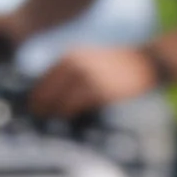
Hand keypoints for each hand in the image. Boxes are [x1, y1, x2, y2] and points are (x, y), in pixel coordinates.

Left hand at [26, 44, 160, 119]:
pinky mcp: (98, 90)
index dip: (37, 94)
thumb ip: (73, 72)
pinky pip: (77, 105)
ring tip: (49, 120)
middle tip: (37, 116)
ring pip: (60, 99)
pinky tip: (67, 118)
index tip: (32, 106)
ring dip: (52, 112)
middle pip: (49, 89)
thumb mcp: (91, 60)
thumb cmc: (118, 65)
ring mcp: (86, 77)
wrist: (144, 61)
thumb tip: (55, 93)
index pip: (46, 78)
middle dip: (41, 104)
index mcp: (72, 56)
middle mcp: (75, 64)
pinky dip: (69, 113)